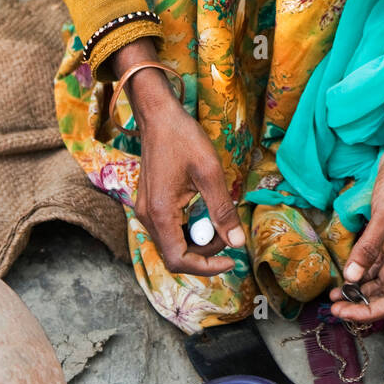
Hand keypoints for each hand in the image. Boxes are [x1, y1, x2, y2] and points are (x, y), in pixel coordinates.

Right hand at [111, 39, 246, 274]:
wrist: (159, 116)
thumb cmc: (183, 138)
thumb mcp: (210, 173)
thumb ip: (222, 210)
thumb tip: (237, 242)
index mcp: (159, 213)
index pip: (178, 260)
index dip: (206, 267)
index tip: (231, 261)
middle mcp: (146, 217)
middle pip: (176, 254)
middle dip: (206, 250)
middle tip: (229, 231)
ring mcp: (146, 211)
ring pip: (174, 242)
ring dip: (199, 238)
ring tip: (220, 217)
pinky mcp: (150, 204)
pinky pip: (171, 228)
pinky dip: (191, 226)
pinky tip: (206, 208)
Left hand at [328, 121, 383, 322]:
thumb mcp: (383, 214)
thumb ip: (368, 247)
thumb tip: (351, 278)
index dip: (370, 312)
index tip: (345, 312)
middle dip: (360, 305)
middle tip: (333, 306)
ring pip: (377, 281)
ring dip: (357, 291)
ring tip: (333, 294)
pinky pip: (372, 263)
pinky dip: (358, 272)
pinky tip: (342, 273)